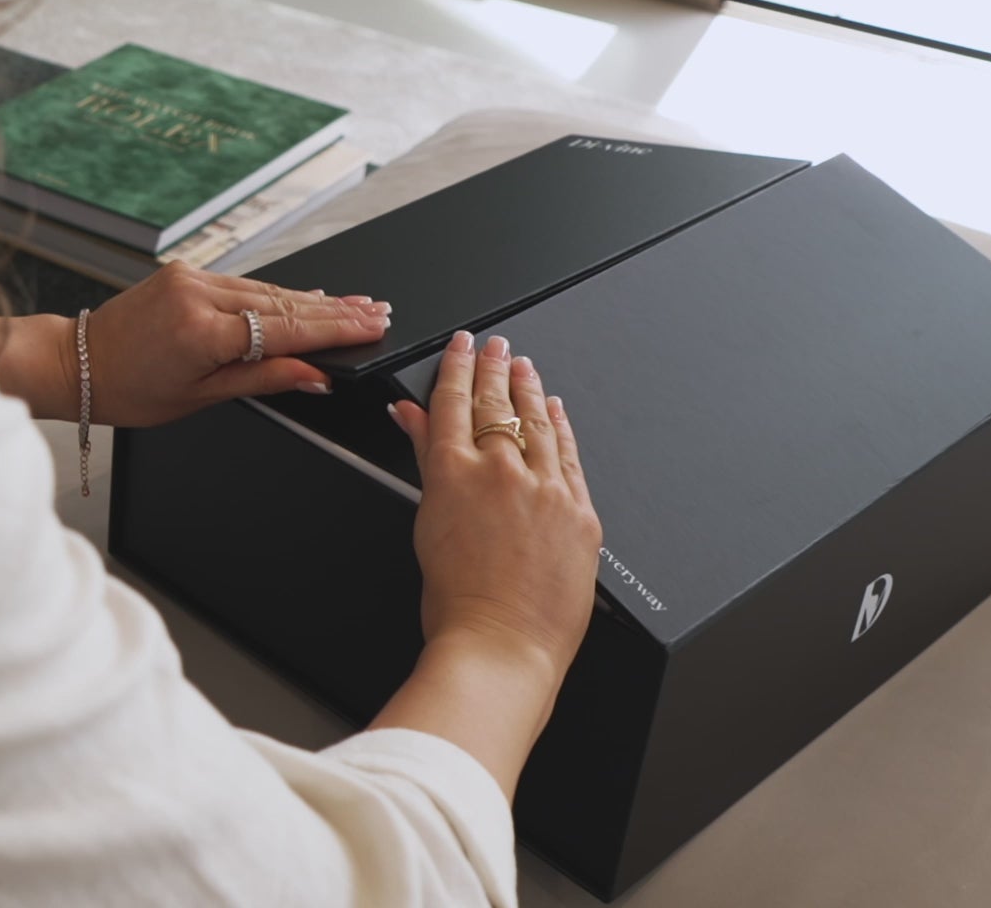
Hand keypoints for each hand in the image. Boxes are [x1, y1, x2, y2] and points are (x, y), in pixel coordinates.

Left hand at [71, 262, 392, 427]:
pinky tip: (307, 297)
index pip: (287, 329)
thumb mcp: (201, 397)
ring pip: (266, 290)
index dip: (336, 328)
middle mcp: (198, 295)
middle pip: (284, 304)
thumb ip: (263, 379)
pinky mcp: (185, 272)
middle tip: (378, 310)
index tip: (372, 325)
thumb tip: (315, 376)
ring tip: (356, 304)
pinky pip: (243, 283)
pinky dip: (276, 294)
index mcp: (202, 333)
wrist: (76, 363)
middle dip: (336, 310)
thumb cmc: (128, 390)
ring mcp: (191, 278)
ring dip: (313, 300)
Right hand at [390, 330, 601, 678]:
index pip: (453, 402)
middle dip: (494, 367)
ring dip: (529, 388)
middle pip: (496, 403)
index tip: (463, 345)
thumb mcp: (428, 521)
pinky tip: (556, 410)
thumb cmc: (456, 602)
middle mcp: (501, 471)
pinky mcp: (579, 511)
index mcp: (453, 473)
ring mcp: (545, 488)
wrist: (501, 645)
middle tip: (496, 345)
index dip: (457, 367)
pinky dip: (561, 427)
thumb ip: (425, 459)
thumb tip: (411, 417)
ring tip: (524, 366)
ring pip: (536, 422)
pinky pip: (569, 455)